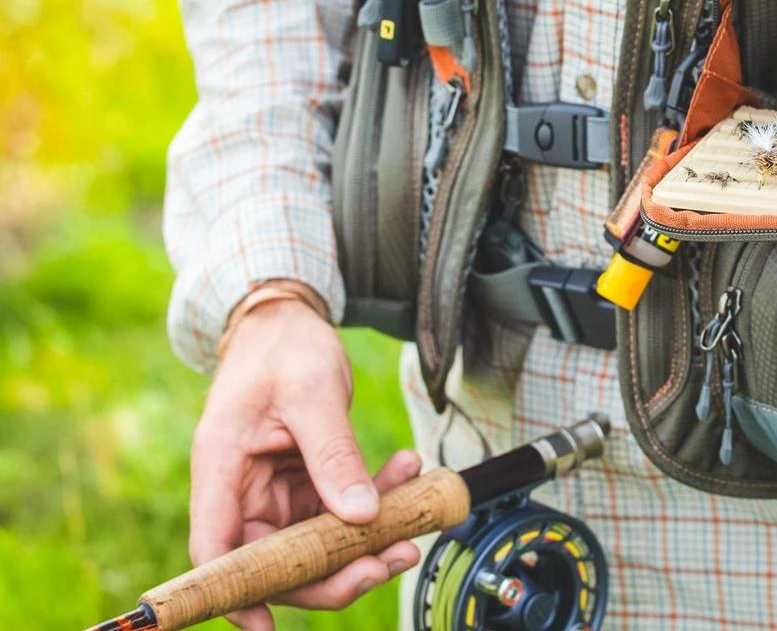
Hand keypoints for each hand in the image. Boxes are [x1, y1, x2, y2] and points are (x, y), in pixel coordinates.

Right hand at [190, 296, 421, 630]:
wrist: (288, 320)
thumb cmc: (285, 347)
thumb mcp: (313, 392)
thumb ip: (334, 453)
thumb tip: (360, 518)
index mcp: (222, 468)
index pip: (217, 550)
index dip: (239, 594)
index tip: (268, 627)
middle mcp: (241, 490)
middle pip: (277, 558)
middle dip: (336, 567)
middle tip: (392, 557)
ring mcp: (272, 490)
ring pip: (315, 540)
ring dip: (366, 534)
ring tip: (417, 511)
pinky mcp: (301, 481)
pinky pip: (336, 509)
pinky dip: (373, 499)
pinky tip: (407, 472)